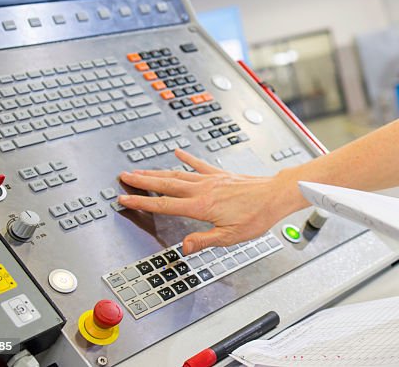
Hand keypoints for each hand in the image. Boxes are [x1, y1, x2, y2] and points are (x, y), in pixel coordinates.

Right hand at [117, 148, 304, 253]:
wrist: (275, 195)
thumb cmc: (257, 216)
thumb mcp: (231, 236)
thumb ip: (205, 240)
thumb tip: (184, 247)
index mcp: (201, 207)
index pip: (164, 205)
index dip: (142, 203)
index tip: (124, 199)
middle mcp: (203, 189)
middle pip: (166, 184)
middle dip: (142, 181)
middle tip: (123, 177)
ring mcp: (211, 180)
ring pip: (178, 174)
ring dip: (157, 171)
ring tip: (140, 169)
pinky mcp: (221, 174)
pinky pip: (199, 164)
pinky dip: (187, 158)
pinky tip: (178, 152)